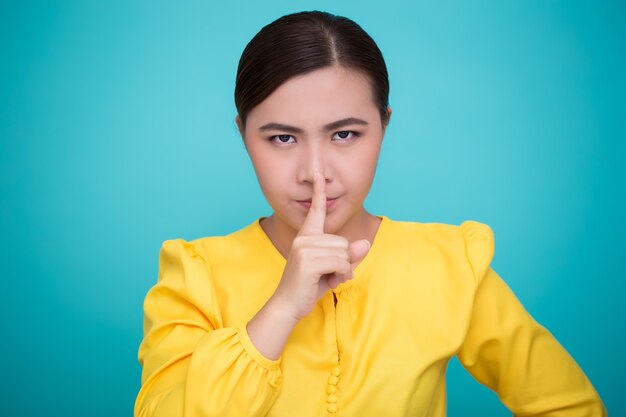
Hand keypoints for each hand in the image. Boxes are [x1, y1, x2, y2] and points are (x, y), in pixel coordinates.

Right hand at [272, 172, 370, 320]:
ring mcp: (304, 248)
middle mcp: (304, 238)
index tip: (319, 174)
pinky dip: (341, 275)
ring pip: (343, 252)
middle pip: (343, 241)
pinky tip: (329, 282)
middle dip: (344, 261)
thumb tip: (365, 243)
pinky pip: (340, 262)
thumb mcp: (333, 268)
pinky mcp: (308, 261)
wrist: (289, 305)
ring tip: (327, 278)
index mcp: (306, 236)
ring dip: (343, 270)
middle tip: (330, 274)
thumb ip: (349, 255)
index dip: (319, 191)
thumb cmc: (309, 286)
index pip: (316, 210)